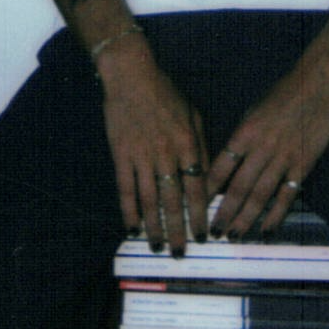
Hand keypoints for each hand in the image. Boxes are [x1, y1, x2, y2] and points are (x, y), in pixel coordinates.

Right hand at [96, 35, 209, 253]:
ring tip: (156, 246)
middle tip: (179, 252)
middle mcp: (166, 154)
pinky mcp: (121, 154)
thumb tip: (208, 176)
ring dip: (153, 226)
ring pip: (149, 199)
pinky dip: (128, 210)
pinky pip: (125, 188)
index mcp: (188, 144)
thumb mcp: (193, 115)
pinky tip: (132, 227)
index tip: (203, 235)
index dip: (200, 214)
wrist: (131, 76)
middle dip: (177, 229)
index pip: (197, 187)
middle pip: (173, 200)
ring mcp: (142, 156)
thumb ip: (202, 146)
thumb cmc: (166, 93)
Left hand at [207, 52, 328, 239]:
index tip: (196, 205)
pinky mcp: (303, 164)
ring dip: (246, 218)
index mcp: (245, 132)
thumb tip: (228, 161)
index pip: (220, 167)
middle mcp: (261, 148)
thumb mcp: (254, 110)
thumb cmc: (284, 93)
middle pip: (238, 187)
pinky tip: (267, 229)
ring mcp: (283, 157)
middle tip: (213, 231)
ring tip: (235, 235)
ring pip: (260, 195)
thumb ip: (242, 137)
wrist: (317, 83)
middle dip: (223, 212)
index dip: (206, 189)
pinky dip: (276, 215)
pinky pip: (287, 195)